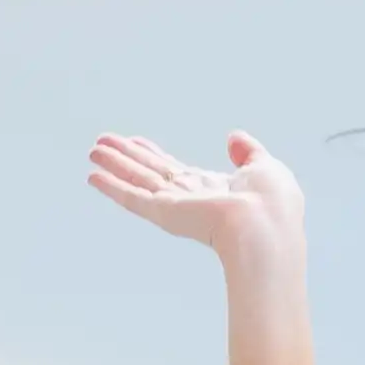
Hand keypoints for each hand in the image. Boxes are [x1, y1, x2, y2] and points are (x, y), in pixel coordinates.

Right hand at [84, 129, 310, 279]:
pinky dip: (111, 186)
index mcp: (213, 189)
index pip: (177, 170)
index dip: (155, 155)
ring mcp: (176, 206)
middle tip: (103, 143)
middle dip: (127, 157)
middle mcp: (190, 198)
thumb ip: (248, 152)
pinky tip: (93, 176)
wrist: (265, 227)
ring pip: (137, 180)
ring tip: (92, 151)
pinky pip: (132, 197)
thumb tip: (234, 137)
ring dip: (114, 165)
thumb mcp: (265, 166)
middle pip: (151, 172)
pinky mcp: (164, 212)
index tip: (137, 143)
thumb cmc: (272, 204)